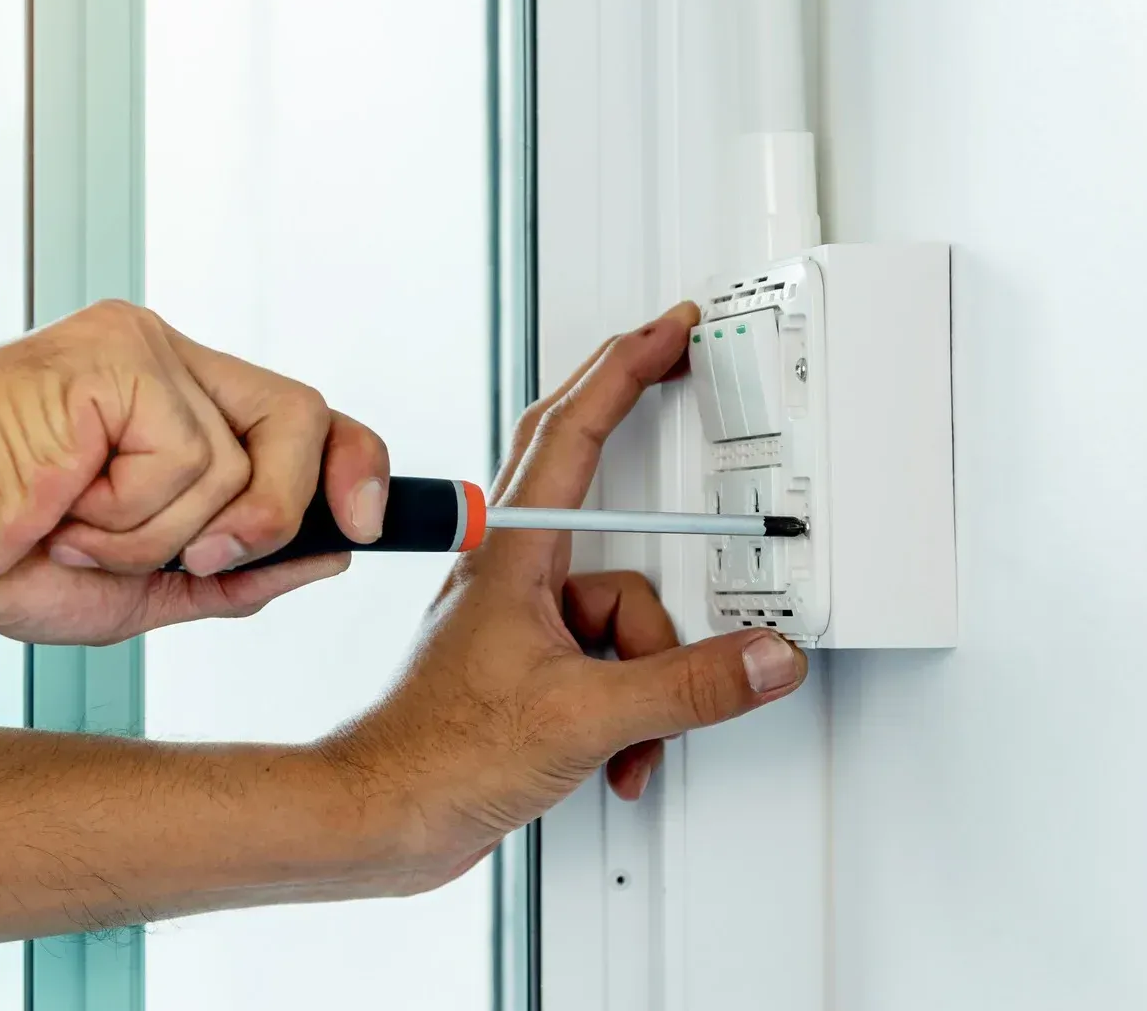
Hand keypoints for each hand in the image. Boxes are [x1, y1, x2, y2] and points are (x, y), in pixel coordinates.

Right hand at [0, 300, 387, 643]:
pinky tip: (67, 501)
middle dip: (284, 508)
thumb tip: (332, 552)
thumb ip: (238, 569)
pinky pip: (189, 458)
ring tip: (84, 528)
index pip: (301, 418)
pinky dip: (133, 512)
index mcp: (177, 404)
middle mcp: (171, 364)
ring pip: (243, 459)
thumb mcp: (144, 584)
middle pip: (305, 416)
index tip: (372, 526)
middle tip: (210, 554)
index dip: (353, 465)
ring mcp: (148, 351)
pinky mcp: (125, 356)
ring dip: (167, 531)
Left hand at [322, 303, 807, 889]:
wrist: (384, 817)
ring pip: (625, 609)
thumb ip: (687, 686)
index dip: (625, 368)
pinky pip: (611, 660)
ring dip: (649, 675)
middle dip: (645, 453)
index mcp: (513, 556)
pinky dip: (630, 708)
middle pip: (596, 485)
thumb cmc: (434, 754)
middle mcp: (515, 575)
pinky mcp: (532, 667)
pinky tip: (613, 753)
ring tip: (627, 732)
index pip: (574, 432)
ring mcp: (523, 621)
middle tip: (681, 381)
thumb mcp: (582, 717)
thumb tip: (762, 658)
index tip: (666, 329)